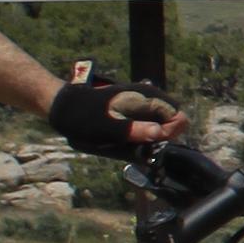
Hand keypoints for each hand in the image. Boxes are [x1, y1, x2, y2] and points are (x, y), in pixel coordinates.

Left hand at [48, 76, 182, 160]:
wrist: (64, 105)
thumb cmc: (83, 116)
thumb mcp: (106, 128)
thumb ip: (133, 130)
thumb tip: (160, 133)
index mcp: (147, 97)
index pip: (179, 118)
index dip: (170, 134)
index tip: (149, 142)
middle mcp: (149, 97)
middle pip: (172, 122)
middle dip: (160, 137)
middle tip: (137, 145)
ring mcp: (142, 101)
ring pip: (160, 124)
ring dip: (149, 136)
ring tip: (128, 143)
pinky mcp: (134, 107)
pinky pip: (147, 123)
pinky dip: (141, 133)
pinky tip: (124, 138)